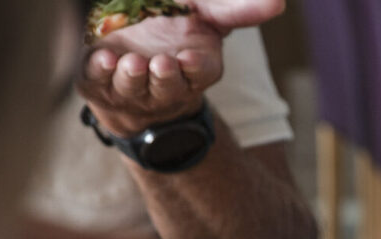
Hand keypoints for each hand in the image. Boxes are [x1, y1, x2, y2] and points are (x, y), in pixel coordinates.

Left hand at [78, 1, 283, 135]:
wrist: (129, 39)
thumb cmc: (173, 25)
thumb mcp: (207, 13)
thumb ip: (236, 10)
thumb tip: (280, 2)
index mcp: (196, 67)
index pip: (201, 73)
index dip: (195, 69)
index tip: (188, 59)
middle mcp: (166, 84)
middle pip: (169, 87)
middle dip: (165, 78)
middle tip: (162, 63)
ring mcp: (133, 87)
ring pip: (135, 88)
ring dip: (133, 78)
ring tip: (131, 62)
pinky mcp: (101, 83)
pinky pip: (101, 82)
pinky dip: (102, 72)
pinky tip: (104, 59)